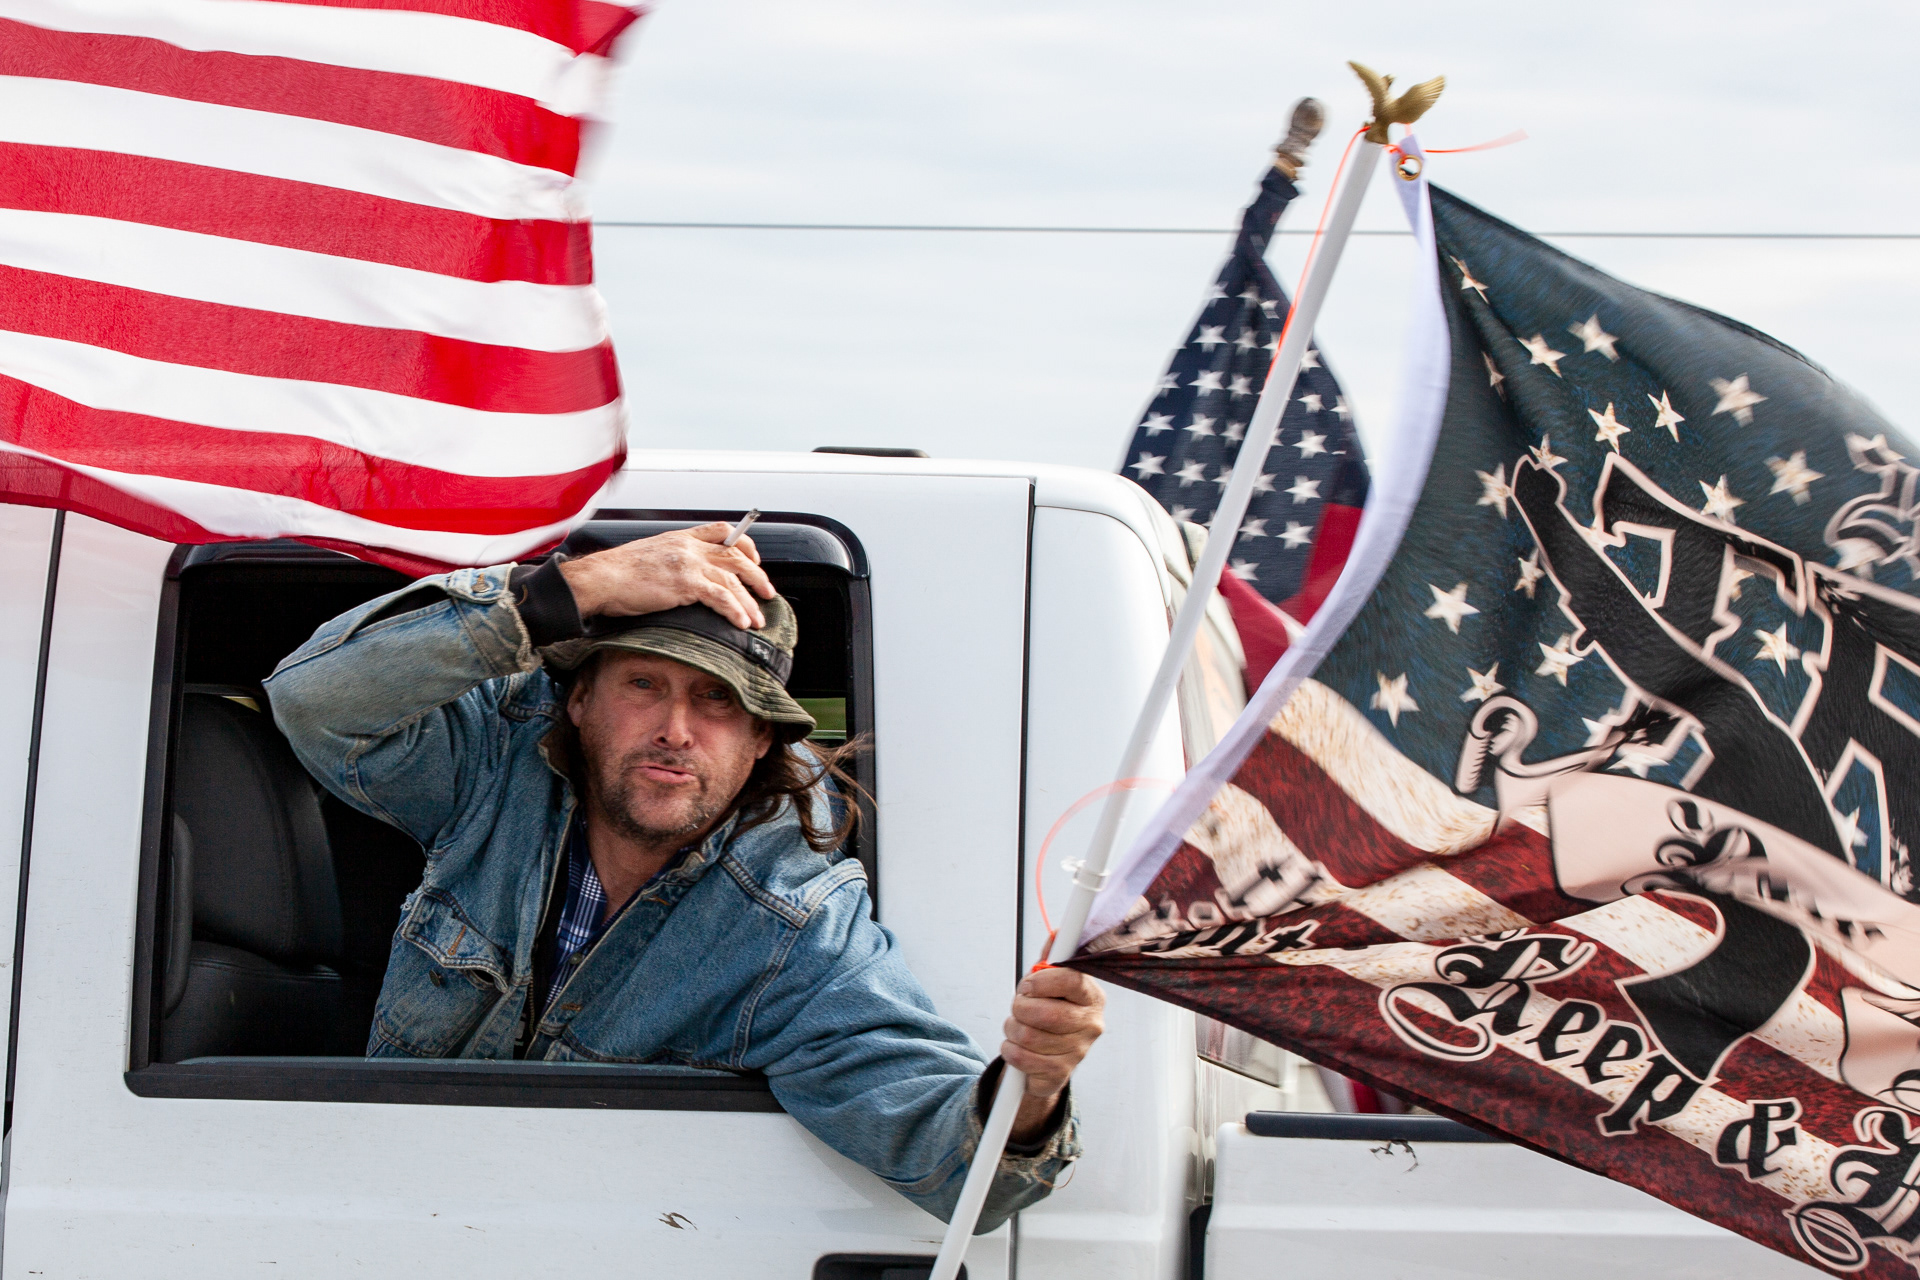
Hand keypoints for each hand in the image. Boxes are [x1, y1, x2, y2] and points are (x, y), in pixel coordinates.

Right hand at [559, 523, 774, 629]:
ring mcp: (689, 564)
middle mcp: (689, 547)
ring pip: (732, 580)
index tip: (753, 558)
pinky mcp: (685, 584)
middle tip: (767, 593)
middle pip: (736, 556)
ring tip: (757, 619)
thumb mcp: (650, 554)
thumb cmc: (617, 572)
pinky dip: (735, 611)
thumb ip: (672, 559)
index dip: (744, 543)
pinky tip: (741, 622)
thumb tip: (684, 576)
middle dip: (757, 576)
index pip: (722, 531)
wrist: (599, 578)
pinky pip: (720, 597)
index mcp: (681, 537)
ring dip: (749, 602)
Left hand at [1002, 967, 1104, 1142]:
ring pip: (1029, 1036)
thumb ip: (1051, 960)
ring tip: (1015, 1027)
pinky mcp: (1060, 1074)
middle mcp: (1091, 1025)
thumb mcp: (1051, 985)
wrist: (1051, 1058)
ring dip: (1012, 1029)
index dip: (1042, 981)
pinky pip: (1022, 1059)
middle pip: (1048, 1013)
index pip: (1072, 981)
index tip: (1027, 985)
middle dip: (1021, 1008)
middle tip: (1018, 1007)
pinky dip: (1009, 1050)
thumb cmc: (1051, 1012)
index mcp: (1092, 997)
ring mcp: (1078, 1052)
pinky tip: (1015, 1046)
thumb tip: (1057, 934)